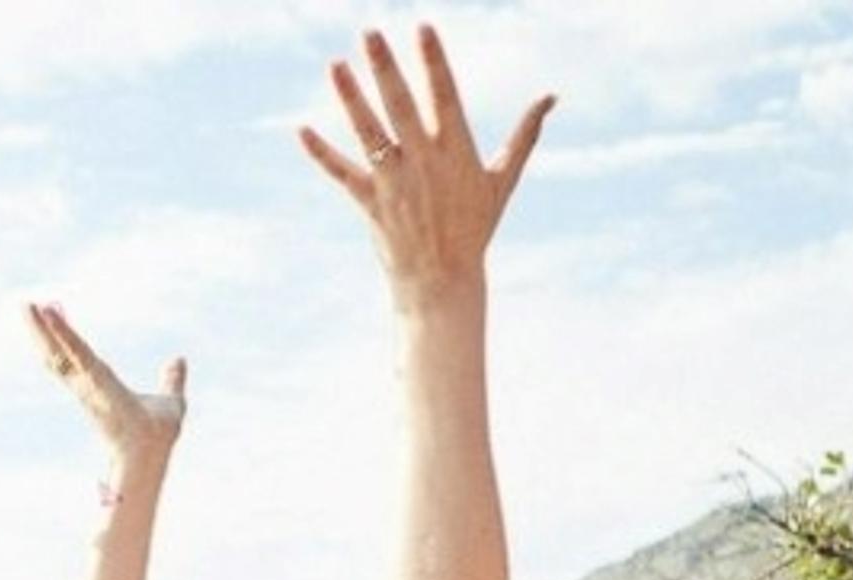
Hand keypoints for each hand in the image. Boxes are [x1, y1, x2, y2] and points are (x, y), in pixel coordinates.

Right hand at [27, 303, 185, 472]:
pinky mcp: (93, 381)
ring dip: (41, 329)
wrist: (152, 453)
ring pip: (58, 352)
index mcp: (100, 388)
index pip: (74, 359)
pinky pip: (75, 352)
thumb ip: (171, 380)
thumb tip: (178, 361)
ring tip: (26, 305)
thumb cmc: (158, 436)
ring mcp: (86, 384)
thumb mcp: (169, 400)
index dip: (62, 340)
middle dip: (39, 332)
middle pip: (56, 355)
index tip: (51, 319)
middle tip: (25, 307)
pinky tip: (50, 315)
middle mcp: (87, 386)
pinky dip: (63, 332)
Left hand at [296, 26, 549, 306]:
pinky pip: (341, 171)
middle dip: (384, 66)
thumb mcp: (503, 179)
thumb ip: (525, 135)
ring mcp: (394, 180)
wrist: (443, 280)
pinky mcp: (369, 201)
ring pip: (368, 130)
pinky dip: (321, 152)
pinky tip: (301, 130)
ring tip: (335, 64)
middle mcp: (423, 160)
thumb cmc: (475, 227)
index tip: (422, 27)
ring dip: (350, 96)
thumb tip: (551, 97)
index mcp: (456, 149)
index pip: (444, 93)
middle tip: (369, 32)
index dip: (432, 59)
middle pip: (400, 103)